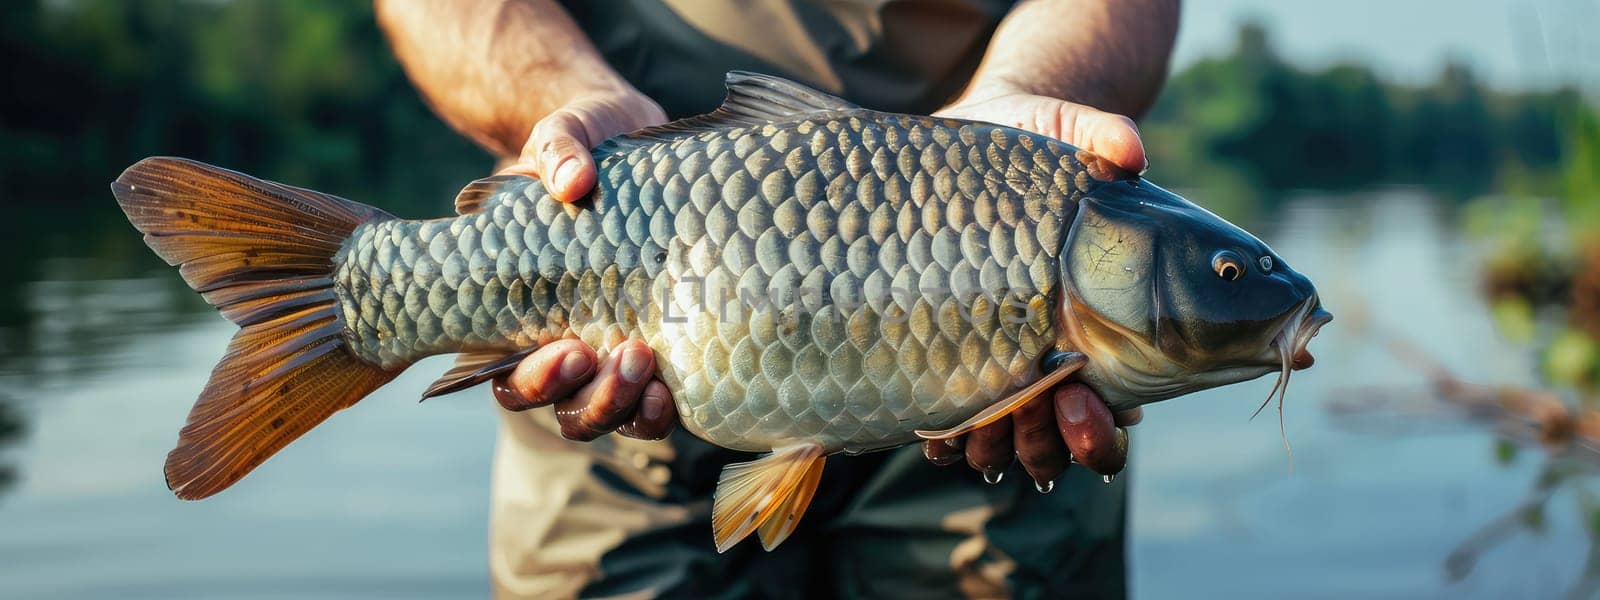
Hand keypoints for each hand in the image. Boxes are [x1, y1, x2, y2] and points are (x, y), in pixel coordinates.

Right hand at [492, 89, 675, 441]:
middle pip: (563, 407)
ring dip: (626, 407)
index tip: (569, 350)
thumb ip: (558, 148)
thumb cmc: (585, 145)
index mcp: (522, 309)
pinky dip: (662, 407)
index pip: (510, 374)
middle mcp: (564, 344)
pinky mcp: (660, 348)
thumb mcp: (566, 133)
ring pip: (608, 416)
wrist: (635, 140)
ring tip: (649, 370)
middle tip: (620, 357)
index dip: (535, 380)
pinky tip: (678, 390)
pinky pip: (654, 403)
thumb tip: (572, 179)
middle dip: (591, 397)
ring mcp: (612, 353)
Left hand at [922, 92, 1146, 484]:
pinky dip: (942, 440)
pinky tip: (931, 429)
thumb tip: (1129, 151)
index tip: (1081, 394)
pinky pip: (946, 429)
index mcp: (1098, 330)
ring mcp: (995, 372)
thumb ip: (1102, 136)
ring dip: (992, 450)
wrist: (960, 149)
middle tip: (1030, 413)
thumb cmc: (1027, 145)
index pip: (1115, 410)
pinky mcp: (943, 366)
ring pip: (1003, 448)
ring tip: (974, 430)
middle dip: (1045, 444)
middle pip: (1057, 444)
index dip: (1100, 425)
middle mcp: (1049, 364)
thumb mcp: (1065, 130)